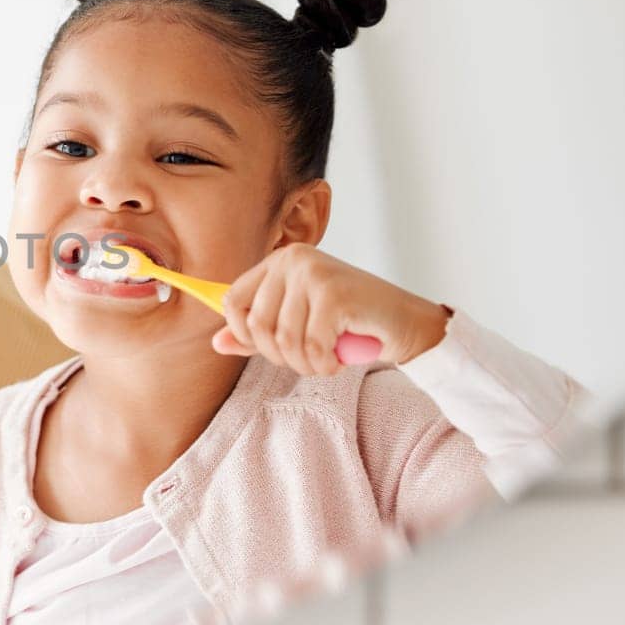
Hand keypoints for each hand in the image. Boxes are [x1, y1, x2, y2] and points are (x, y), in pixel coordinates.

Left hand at [211, 244, 449, 375]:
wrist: (406, 323)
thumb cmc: (351, 322)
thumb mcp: (297, 324)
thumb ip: (257, 332)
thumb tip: (217, 343)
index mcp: (279, 261)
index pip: (232, 301)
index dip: (245, 334)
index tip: (271, 348)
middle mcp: (294, 260)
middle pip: (256, 325)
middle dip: (280, 356)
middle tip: (308, 358)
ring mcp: (315, 274)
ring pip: (284, 340)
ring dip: (305, 363)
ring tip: (326, 359)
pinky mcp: (335, 295)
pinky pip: (312, 346)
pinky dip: (324, 364)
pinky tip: (339, 359)